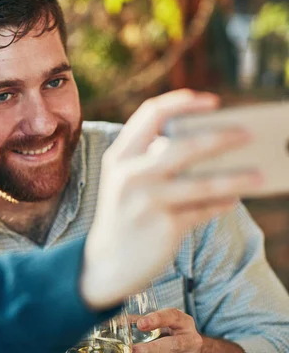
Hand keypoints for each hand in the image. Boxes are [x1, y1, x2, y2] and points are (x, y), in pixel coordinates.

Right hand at [80, 90, 261, 308]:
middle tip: (248, 135)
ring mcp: (146, 202)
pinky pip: (203, 211)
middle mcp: (130, 175)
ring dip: (236, 178)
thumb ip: (151, 158)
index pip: (151, 114)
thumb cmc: (124, 212)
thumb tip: (208, 144)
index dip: (183, 103)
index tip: (213, 101)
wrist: (105, 263)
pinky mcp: (163, 227)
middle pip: (183, 146)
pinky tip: (233, 200)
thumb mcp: (124, 179)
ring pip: (202, 184)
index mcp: (119, 155)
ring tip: (260, 175)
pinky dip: (222, 204)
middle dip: (221, 138)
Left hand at [133, 308, 201, 352]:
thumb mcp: (164, 321)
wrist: (191, 346)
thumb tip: (120, 321)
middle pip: (175, 344)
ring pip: (172, 352)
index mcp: (183, 321)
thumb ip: (146, 321)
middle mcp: (189, 337)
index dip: (157, 319)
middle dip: (155, 348)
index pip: (172, 316)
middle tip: (135, 349)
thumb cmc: (174, 330)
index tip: (140, 324)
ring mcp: (188, 351)